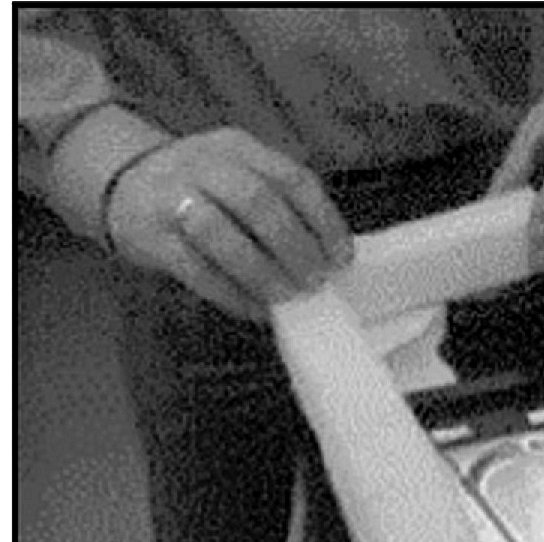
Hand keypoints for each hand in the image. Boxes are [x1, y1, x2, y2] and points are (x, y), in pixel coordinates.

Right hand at [106, 128, 351, 321]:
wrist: (120, 183)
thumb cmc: (199, 188)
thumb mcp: (238, 174)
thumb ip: (278, 204)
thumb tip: (326, 256)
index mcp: (239, 148)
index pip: (293, 178)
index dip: (323, 221)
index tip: (341, 258)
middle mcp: (205, 165)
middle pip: (258, 201)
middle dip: (295, 246)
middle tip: (314, 280)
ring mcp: (173, 198)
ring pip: (223, 233)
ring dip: (262, 271)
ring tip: (286, 295)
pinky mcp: (151, 237)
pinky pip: (196, 269)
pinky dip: (231, 293)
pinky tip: (254, 308)